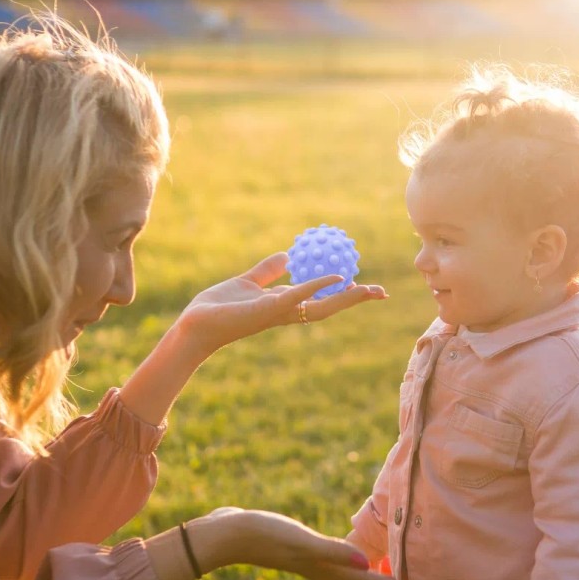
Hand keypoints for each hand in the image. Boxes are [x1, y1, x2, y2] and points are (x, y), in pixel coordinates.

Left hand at [177, 252, 387, 358]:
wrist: (196, 323)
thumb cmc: (218, 307)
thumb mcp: (248, 282)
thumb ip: (268, 270)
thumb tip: (288, 256)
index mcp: (284, 306)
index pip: (321, 300)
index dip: (343, 295)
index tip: (363, 286)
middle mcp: (287, 313)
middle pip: (330, 307)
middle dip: (356, 301)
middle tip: (381, 292)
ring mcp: (280, 313)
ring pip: (322, 306)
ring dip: (348, 298)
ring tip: (371, 291)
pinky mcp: (268, 310)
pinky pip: (298, 296)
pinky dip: (318, 286)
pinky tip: (336, 277)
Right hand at [191, 508, 406, 579]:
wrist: (229, 534)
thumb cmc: (266, 535)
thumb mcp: (303, 541)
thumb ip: (333, 551)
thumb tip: (366, 563)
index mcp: (325, 569)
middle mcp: (320, 568)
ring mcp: (309, 560)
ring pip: (347, 572)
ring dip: (366, 575)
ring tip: (384, 573)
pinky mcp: (300, 549)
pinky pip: (333, 559)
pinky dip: (347, 560)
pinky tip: (347, 554)